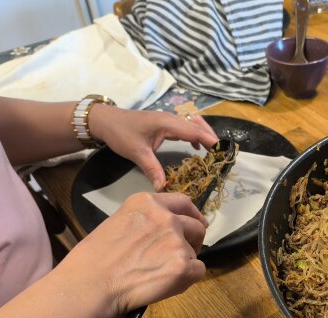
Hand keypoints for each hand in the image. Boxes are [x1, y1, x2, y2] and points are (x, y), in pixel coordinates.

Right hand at [55, 192, 207, 317]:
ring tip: (157, 275)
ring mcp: (176, 241)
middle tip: (179, 257)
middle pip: (197, 226)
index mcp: (147, 203)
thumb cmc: (95, 260)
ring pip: (194, 253)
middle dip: (193, 241)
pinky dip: (186, 280)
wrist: (90, 284)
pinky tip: (163, 284)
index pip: (183, 202)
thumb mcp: (119, 222)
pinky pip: (198, 271)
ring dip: (184, 263)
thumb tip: (167, 231)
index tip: (197, 224)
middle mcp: (165, 217)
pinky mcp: (182, 265)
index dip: (193, 215)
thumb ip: (146, 221)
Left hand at [88, 105, 218, 190]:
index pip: (195, 131)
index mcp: (167, 123)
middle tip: (220, 153)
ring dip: (203, 134)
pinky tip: (195, 147)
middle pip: (198, 124)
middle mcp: (171, 119)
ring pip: (193, 123)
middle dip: (211, 137)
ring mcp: (168, 119)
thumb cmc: (121, 133)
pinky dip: (194, 134)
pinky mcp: (164, 123)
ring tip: (212, 150)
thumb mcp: (137, 153)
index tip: (222, 151)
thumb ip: (153, 170)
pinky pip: (185, 126)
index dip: (210, 141)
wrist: (106, 121)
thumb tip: (163, 188)